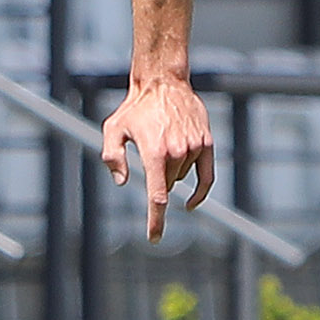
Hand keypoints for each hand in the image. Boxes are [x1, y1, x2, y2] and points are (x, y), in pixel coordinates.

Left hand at [101, 78, 215, 243]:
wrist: (164, 81)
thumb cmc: (135, 107)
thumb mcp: (113, 129)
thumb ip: (112, 157)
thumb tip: (123, 182)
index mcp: (155, 152)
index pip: (158, 197)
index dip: (156, 221)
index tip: (155, 238)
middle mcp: (177, 152)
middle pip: (167, 185)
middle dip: (156, 179)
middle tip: (149, 153)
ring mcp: (195, 147)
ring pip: (182, 177)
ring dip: (171, 172)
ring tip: (163, 142)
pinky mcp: (207, 142)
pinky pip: (207, 176)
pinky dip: (200, 191)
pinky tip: (191, 204)